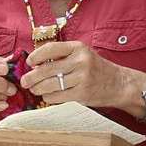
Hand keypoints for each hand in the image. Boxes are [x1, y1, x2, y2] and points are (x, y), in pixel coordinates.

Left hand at [19, 41, 144, 114]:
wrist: (120, 84)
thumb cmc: (97, 68)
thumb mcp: (83, 54)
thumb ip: (63, 56)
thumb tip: (35, 63)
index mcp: (78, 48)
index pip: (50, 49)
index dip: (35, 56)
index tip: (29, 62)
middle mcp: (80, 61)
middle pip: (47, 69)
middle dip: (31, 77)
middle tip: (24, 81)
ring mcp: (82, 78)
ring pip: (50, 85)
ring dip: (38, 88)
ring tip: (34, 89)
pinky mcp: (82, 94)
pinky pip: (57, 97)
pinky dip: (48, 97)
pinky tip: (47, 96)